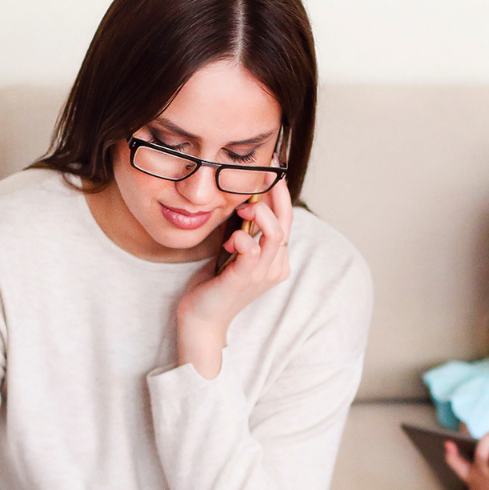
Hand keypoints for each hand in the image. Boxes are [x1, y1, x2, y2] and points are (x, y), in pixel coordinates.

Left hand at [174, 177, 295, 377]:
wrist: (202, 320)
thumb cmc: (215, 285)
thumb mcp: (233, 252)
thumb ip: (243, 232)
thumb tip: (243, 204)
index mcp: (276, 259)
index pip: (285, 220)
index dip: (279, 193)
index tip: (270, 169)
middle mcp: (275, 266)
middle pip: (286, 222)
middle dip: (277, 192)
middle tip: (265, 171)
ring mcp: (261, 275)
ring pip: (275, 233)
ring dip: (259, 214)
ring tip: (242, 208)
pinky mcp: (243, 280)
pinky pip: (252, 251)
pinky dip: (242, 238)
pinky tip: (231, 238)